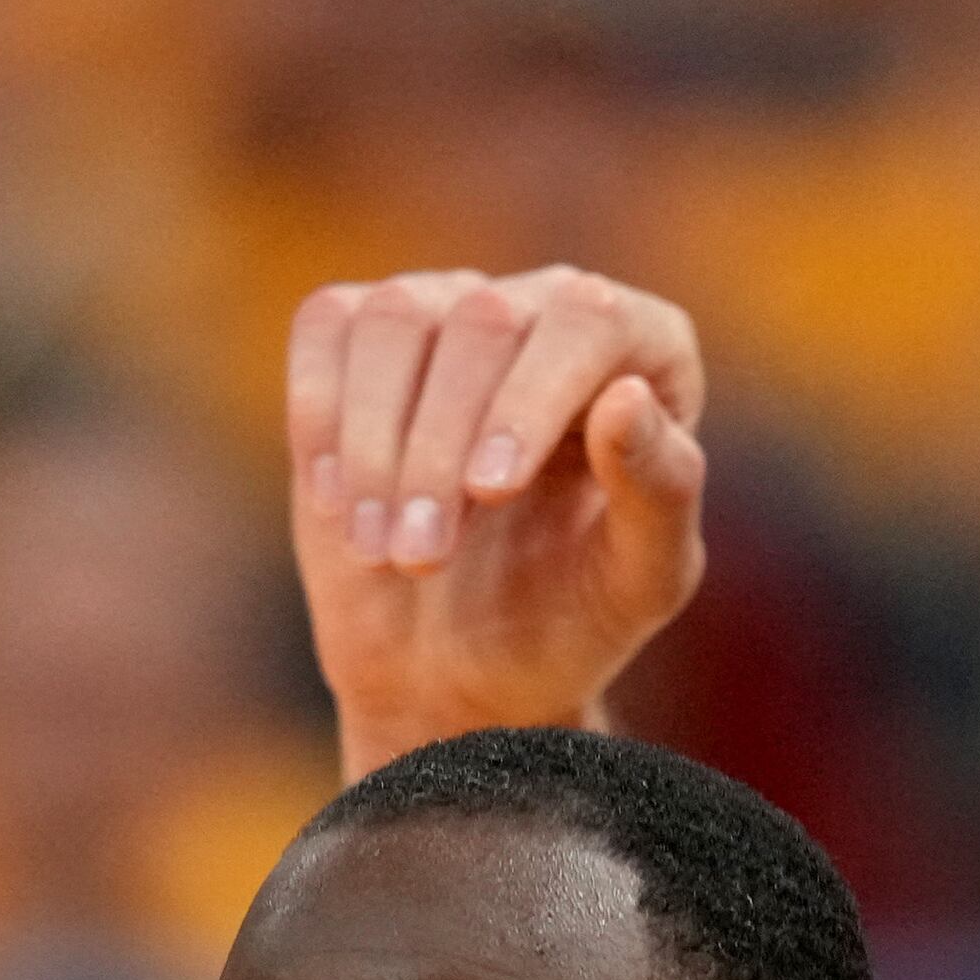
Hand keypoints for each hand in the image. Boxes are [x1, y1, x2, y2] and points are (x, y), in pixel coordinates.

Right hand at [286, 266, 708, 775]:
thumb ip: (659, 491)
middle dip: (441, 447)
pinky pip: (327, 325)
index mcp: (643, 350)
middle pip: (485, 319)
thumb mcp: (639, 582)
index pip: (588, 319)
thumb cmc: (566, 620)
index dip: (531, 398)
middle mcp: (546, 309)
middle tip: (422, 559)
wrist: (457, 670)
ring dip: (373, 444)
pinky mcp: (362, 336)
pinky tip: (337, 502)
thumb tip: (625, 397)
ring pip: (395, 318)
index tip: (489, 492)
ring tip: (383, 550)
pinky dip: (319, 414)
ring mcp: (449, 309)